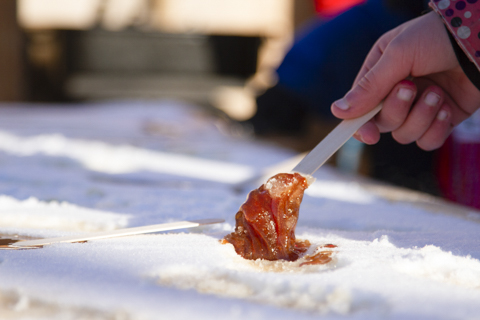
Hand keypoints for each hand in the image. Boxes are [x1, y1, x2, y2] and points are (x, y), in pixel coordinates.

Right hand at [331, 11, 479, 150]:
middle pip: (381, 123)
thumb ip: (369, 86)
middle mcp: (396, 92)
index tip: (368, 134)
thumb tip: (338, 111)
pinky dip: (435, 129)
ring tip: (437, 93)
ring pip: (404, 134)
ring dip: (420, 116)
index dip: (359, 124)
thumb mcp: (399, 54)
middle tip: (412, 87)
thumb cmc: (439, 37)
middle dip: (396, 109)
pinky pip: (427, 141)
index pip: (358, 106)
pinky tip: (446, 107)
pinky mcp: (440, 119)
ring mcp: (418, 107)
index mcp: (379, 72)